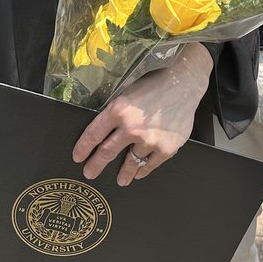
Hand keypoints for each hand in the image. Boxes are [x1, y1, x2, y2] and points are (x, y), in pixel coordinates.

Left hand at [72, 43, 212, 186]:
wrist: (185, 82)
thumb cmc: (155, 81)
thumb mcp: (128, 90)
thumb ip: (115, 109)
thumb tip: (102, 126)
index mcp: (118, 110)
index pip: (93, 135)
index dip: (83, 148)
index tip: (78, 157)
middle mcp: (131, 128)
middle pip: (107, 152)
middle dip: (95, 165)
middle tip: (89, 173)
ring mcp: (149, 140)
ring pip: (129, 163)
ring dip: (122, 173)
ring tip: (120, 180)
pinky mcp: (166, 148)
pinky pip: (149, 165)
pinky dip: (142, 171)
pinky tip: (138, 173)